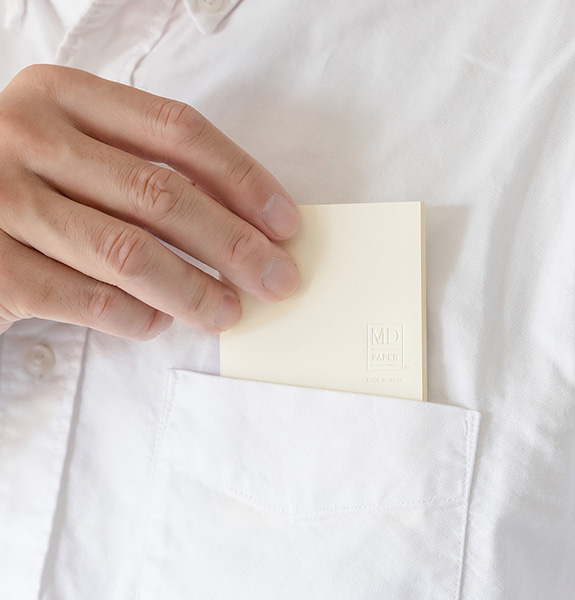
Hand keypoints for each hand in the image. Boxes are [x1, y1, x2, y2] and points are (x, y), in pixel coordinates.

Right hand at [0, 65, 300, 338]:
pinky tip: (157, 322)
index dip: (243, 180)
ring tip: (228, 311)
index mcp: (63, 96)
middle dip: (233, 244)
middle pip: (161, 194)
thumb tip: (245, 225)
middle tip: (276, 279)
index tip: (285, 224)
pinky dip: (133, 316)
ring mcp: (1, 201)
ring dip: (193, 289)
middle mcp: (27, 137)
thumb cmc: (33, 184)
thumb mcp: (80, 152)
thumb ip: (147, 172)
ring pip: (127, 252)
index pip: (177, 131)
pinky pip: (85, 299)